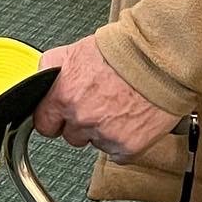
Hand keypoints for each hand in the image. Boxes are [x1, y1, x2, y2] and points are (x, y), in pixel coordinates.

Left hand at [33, 36, 179, 162]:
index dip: (54, 118)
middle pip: (71, 135)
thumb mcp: (77, 49)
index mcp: (64, 94)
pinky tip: (132, 118)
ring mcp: (104, 135)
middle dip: (81, 123)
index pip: (44, 122)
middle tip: (100, 103)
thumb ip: (53, 66)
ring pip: (95, 143)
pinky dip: (125, 140)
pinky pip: (118, 152)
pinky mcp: (127, 147)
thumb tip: (42, 76)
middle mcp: (81, 117)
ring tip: (120, 106)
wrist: (160, 60)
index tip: (60, 116)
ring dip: (104, 130)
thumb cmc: (123, 51)